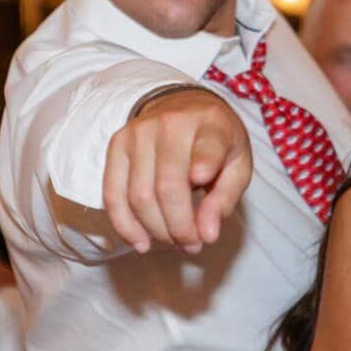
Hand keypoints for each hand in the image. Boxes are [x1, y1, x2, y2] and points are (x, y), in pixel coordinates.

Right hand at [104, 88, 252, 253]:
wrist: (183, 105)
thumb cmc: (216, 142)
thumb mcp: (237, 165)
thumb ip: (225, 199)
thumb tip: (207, 234)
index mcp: (211, 124)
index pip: (207, 146)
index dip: (204, 162)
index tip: (202, 180)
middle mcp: (170, 124)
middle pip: (167, 186)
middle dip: (180, 228)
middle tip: (192, 245)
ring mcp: (138, 133)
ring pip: (138, 195)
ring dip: (156, 230)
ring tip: (174, 242)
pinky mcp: (117, 144)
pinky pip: (112, 193)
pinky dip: (124, 225)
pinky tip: (141, 242)